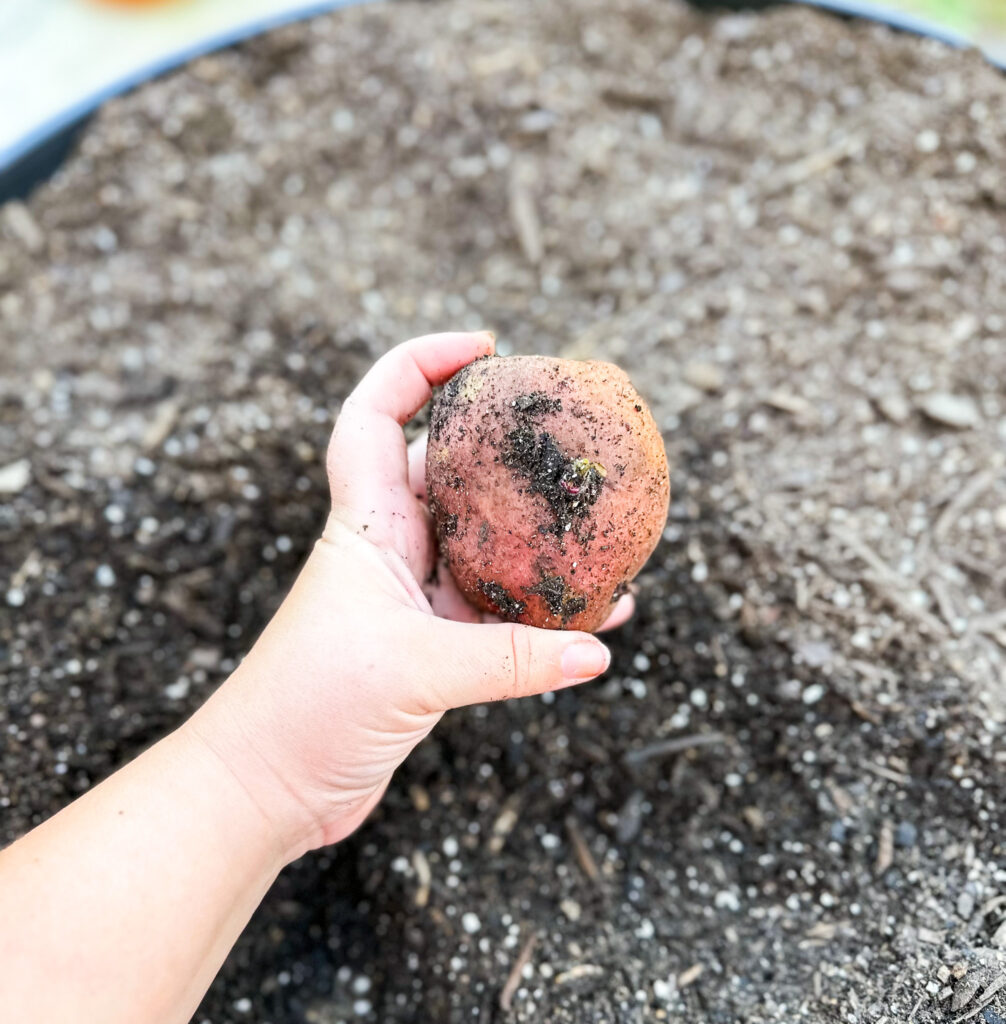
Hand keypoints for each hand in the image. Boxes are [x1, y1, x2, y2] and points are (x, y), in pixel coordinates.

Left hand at [186, 332, 631, 859]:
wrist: (266, 790)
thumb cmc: (306, 711)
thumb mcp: (413, 671)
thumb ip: (509, 659)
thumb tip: (597, 649)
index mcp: (366, 525)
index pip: (375, 412)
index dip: (419, 364)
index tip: (484, 348)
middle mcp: (391, 550)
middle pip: (449, 470)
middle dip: (504, 447)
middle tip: (568, 438)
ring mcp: (412, 599)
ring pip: (485, 547)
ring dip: (537, 539)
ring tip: (602, 529)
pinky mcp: (429, 649)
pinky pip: (499, 615)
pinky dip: (545, 616)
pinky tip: (599, 623)